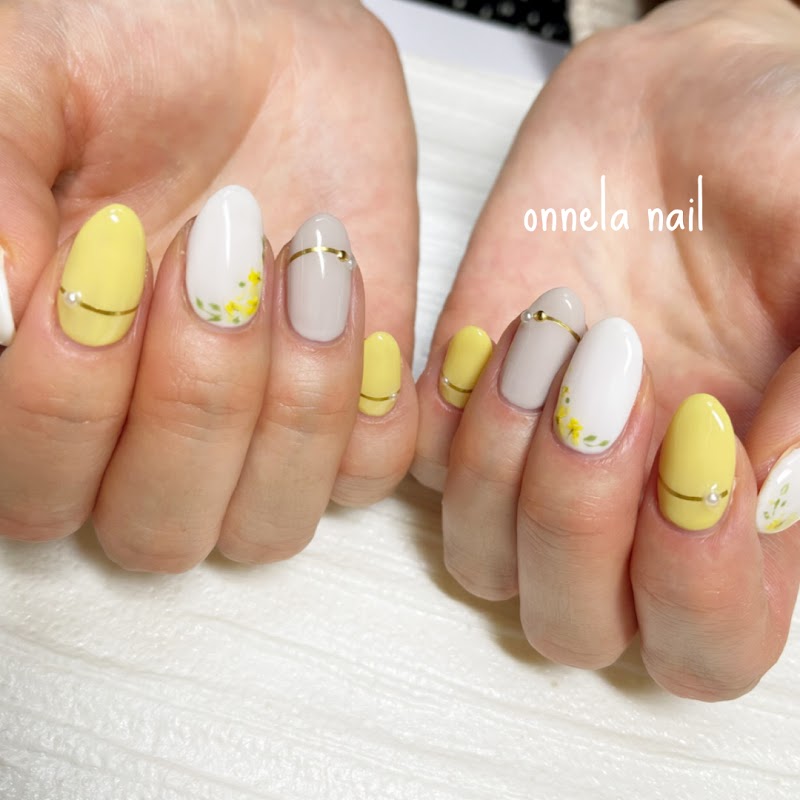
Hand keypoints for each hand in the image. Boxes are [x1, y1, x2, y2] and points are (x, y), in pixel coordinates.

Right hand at [0, 0, 417, 568]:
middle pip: (158, 533)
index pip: (34, 495)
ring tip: (299, 261)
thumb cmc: (128, 49)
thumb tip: (0, 318)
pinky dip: (365, 396)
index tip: (109, 240)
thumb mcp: (26, 86)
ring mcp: (254, 432)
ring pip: (267, 525)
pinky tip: (339, 288)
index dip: (68, 396)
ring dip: (291, 402)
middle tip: (215, 246)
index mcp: (46, 383)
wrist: (251, 34)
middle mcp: (143, 434)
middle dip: (195, 397)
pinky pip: (369, 472)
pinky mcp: (348, 406)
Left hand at [412, 0, 799, 698]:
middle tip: (618, 385)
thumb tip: (779, 498)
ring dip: (508, 464)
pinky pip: (423, 469)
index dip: (698, 578)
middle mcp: (630, 512)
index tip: (702, 432)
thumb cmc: (779, 169)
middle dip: (580, 525)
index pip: (709, 643)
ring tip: (562, 333)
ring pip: (484, 561)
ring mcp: (537, 464)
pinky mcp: (467, 407)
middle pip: (577, 625)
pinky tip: (505, 333)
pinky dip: (454, 416)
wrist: (681, 111)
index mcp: (736, 513)